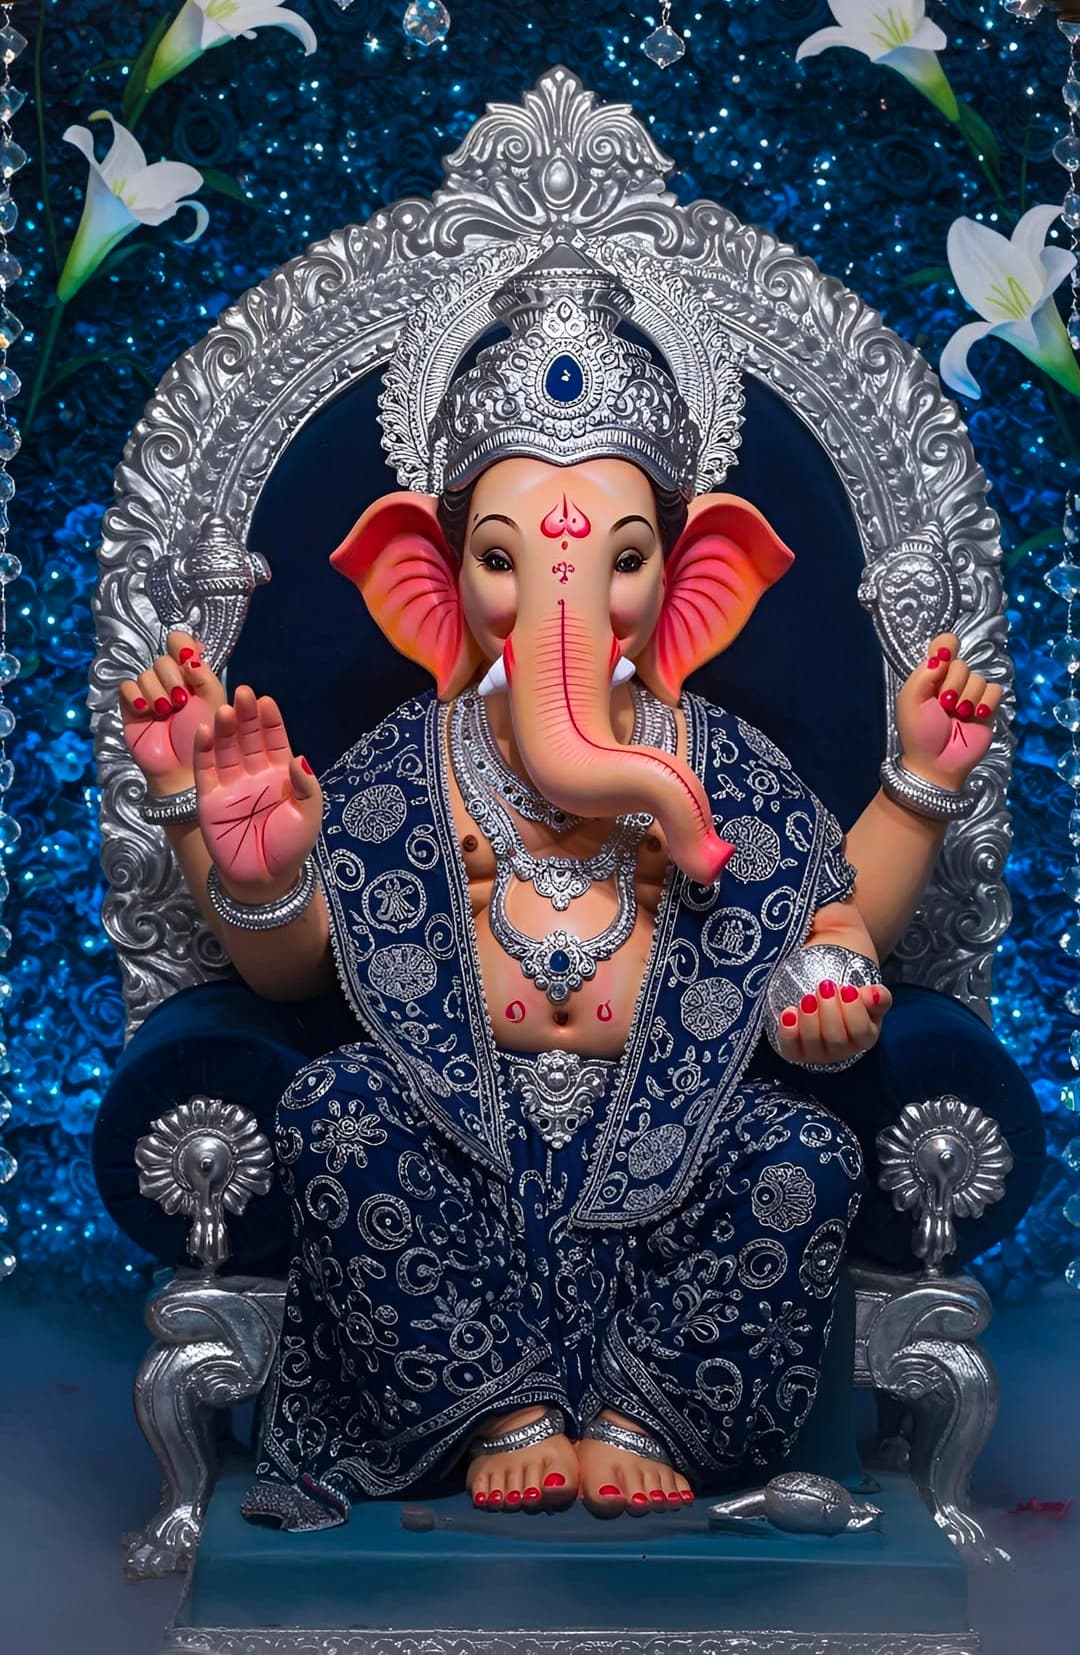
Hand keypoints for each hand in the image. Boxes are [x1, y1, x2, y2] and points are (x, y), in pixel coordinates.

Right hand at [120, 631, 225, 794]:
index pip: (181, 644)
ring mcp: (150, 693)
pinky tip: (146, 711)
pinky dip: (136, 696)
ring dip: (157, 692)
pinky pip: (127, 687)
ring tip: (166, 712)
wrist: (183, 769)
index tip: (188, 660)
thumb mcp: (214, 704)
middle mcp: (171, 681)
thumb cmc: (204, 737)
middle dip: (172, 678)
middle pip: (162, 659)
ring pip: (145, 673)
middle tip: (180, 701)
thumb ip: (205, 676)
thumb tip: (191, 651)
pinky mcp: (132, 707)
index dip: (181, 646)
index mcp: (193, 676)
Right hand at [193, 685, 321, 899]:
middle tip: (243, 693)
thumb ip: (306, 786)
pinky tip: (207, 731)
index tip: (266, 701)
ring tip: (225, 710)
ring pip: (226, 749)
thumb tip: (299, 757)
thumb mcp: (307, 815)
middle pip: (248, 738)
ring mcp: (230, 784)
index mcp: (280, 774)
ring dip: (226, 729)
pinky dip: (205, 750)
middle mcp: (254, 774)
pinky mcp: (209, 798)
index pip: (274, 740)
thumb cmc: (290, 848)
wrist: (264, 881)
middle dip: (247, 716)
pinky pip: (205, 769)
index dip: (270, 721)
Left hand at [775, 979, 892, 1066]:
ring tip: (808, 998)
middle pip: (836, 1039)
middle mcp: (841, 1051)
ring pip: (813, 1044)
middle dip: (829, 1011)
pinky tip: (788, 1013)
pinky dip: (788, 1032)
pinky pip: (790, 1049)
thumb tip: (875, 995)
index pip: (861, 1032)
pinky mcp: (795, 1053)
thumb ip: (878, 996)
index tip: (847, 989)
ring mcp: (817, 1054)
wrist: (826, 1001)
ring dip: (809, 1020)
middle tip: (825, 987)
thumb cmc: (850, 1000)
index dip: (854, 1011)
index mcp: (864, 1038)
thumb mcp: (868, 996)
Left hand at [895, 633, 1001, 791]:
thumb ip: (924, 673)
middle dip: (952, 685)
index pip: (944, 644)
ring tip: (956, 716)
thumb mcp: (910, 700)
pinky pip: (995, 690)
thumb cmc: (919, 732)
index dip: (946, 647)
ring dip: (966, 699)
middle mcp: (951, 681)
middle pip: (962, 663)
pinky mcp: (988, 707)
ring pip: (979, 678)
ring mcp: (971, 694)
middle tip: (943, 705)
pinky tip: (974, 717)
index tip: (943, 660)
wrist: (936, 763)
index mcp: (930, 675)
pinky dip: (985, 704)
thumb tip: (943, 654)